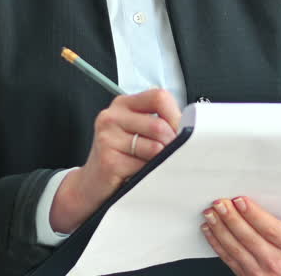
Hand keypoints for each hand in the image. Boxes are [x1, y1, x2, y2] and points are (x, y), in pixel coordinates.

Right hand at [50, 88, 181, 233]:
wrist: (92, 184)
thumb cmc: (121, 156)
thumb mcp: (138, 132)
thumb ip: (159, 123)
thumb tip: (188, 128)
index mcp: (123, 104)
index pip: (159, 97)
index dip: (175, 115)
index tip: (180, 130)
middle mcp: (112, 117)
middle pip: (159, 125)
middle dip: (171, 143)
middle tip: (166, 154)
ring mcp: (107, 137)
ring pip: (155, 147)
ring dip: (159, 160)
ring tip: (148, 164)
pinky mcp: (108, 160)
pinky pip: (144, 166)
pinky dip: (148, 174)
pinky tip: (137, 173)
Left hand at [200, 195, 280, 275]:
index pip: (269, 229)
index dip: (252, 215)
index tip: (239, 200)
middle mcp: (275, 262)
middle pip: (248, 238)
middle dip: (231, 219)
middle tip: (219, 202)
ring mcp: (259, 272)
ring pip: (235, 249)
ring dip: (220, 231)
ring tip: (211, 214)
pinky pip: (229, 260)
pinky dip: (217, 245)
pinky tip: (210, 231)